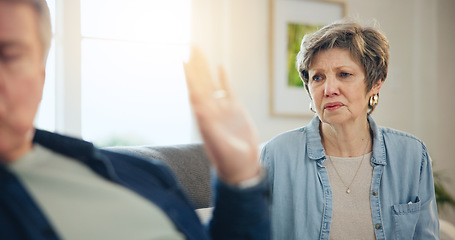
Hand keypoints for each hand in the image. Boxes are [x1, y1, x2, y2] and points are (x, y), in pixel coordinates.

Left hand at [183, 46, 259, 184]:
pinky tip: (220, 67)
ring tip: (201, 53)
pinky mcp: (236, 110)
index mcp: (204, 117)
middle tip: (191, 46)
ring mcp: (223, 109)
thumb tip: (198, 108)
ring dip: (206, 68)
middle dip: (196, 65)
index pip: (195, 91)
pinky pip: (227, 90)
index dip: (189, 75)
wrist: (242, 167)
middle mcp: (211, 110)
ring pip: (212, 83)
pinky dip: (224, 79)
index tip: (183, 59)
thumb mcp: (220, 144)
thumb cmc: (229, 160)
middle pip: (202, 82)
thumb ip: (209, 126)